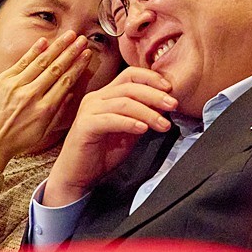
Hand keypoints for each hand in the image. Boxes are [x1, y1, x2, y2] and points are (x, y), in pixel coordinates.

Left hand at [0, 31, 95, 170]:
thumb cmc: (17, 140)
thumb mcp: (43, 132)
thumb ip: (58, 112)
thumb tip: (72, 93)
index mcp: (45, 110)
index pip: (66, 82)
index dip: (78, 66)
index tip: (86, 55)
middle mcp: (32, 96)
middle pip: (56, 69)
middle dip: (71, 52)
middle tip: (82, 40)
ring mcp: (16, 87)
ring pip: (41, 62)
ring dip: (57, 47)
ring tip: (69, 35)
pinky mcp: (3, 81)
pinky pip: (21, 63)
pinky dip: (34, 51)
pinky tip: (44, 41)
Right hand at [41, 67, 175, 206]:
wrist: (78, 175)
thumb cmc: (102, 154)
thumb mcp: (129, 132)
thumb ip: (143, 117)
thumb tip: (164, 105)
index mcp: (106, 96)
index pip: (130, 76)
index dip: (151, 78)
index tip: (170, 89)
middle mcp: (96, 98)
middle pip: (129, 87)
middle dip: (155, 95)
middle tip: (173, 104)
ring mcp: (89, 110)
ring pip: (123, 102)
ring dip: (147, 112)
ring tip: (163, 124)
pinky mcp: (85, 126)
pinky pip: (111, 119)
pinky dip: (129, 123)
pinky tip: (143, 129)